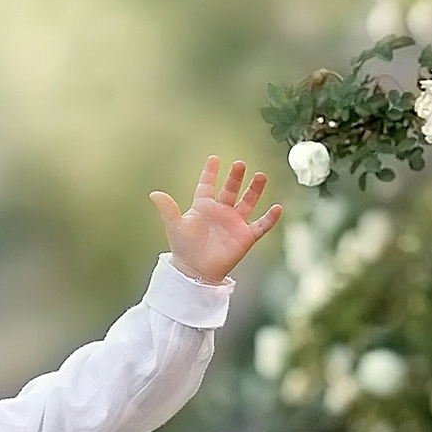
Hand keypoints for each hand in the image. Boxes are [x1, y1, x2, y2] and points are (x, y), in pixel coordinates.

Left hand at [149, 156, 282, 285]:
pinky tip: (277, 208)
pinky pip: (261, 225)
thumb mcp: (175, 226)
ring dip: (254, 190)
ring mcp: (234, 223)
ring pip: (248, 202)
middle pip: (230, 190)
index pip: (207, 185)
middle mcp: (220, 212)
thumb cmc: (184, 249)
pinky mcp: (245, 237)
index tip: (214, 158)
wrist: (196, 272)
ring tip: (261, 176)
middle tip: (240, 164)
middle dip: (236, 177)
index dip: (210, 173)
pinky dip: (270, 218)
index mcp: (203, 207)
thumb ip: (168, 209)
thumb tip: (154, 193)